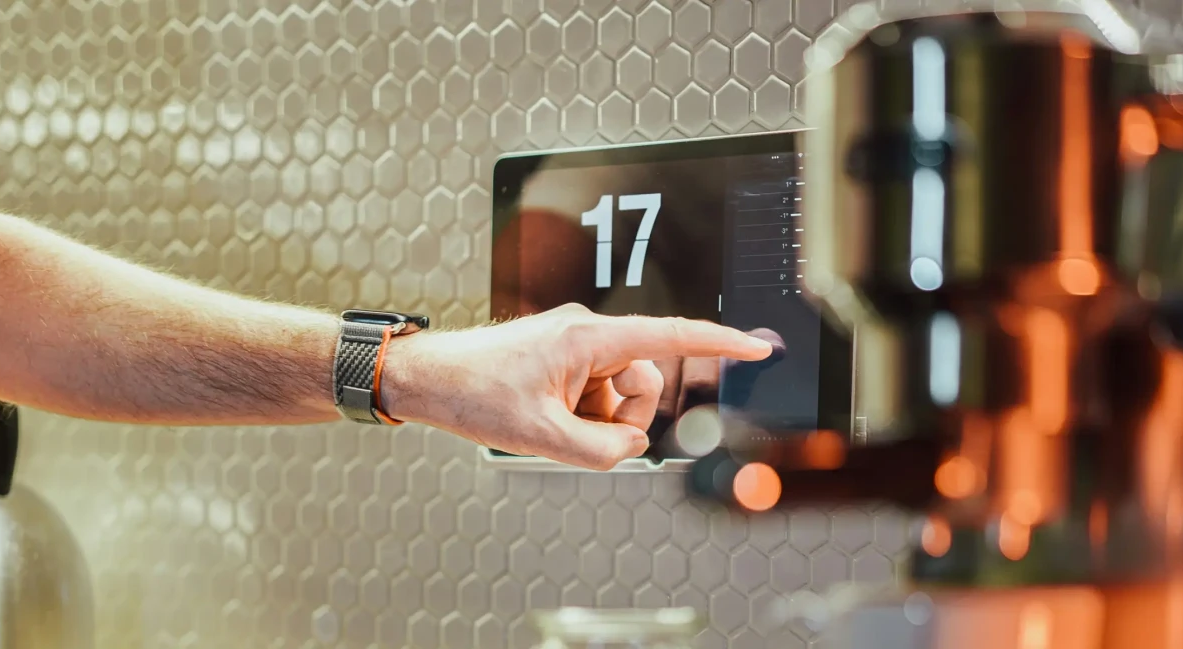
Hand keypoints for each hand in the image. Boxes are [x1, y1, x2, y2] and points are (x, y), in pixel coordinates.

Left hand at [380, 304, 773, 469]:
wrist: (426, 379)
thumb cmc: (472, 393)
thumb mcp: (542, 438)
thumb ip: (602, 451)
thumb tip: (631, 445)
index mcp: (589, 339)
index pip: (670, 337)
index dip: (719, 344)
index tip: (757, 346)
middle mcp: (587, 334)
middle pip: (642, 382)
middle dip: (619, 416)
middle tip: (572, 431)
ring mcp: (574, 346)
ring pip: (617, 394)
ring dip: (594, 419)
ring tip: (548, 423)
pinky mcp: (562, 358)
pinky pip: (593, 394)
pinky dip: (577, 415)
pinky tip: (541, 418)